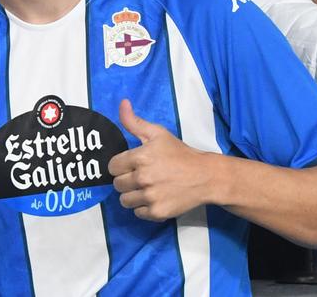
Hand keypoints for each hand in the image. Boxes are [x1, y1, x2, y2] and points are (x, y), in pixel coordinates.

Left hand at [110, 100, 215, 220]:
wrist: (204, 176)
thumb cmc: (179, 153)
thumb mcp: (158, 133)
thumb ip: (134, 121)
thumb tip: (122, 103)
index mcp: (140, 157)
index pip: (112, 166)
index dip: (121, 165)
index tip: (131, 164)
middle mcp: (143, 178)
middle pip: (117, 184)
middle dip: (126, 179)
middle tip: (141, 176)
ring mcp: (150, 197)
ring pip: (125, 200)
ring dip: (132, 195)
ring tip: (147, 188)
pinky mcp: (157, 212)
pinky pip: (138, 213)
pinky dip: (144, 207)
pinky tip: (155, 197)